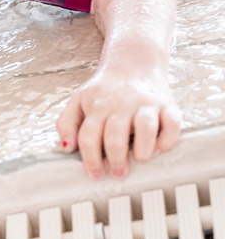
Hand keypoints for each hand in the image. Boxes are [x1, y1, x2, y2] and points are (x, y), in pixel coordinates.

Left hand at [56, 68, 180, 180]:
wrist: (132, 63)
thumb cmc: (104, 90)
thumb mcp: (79, 100)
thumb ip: (67, 122)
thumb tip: (66, 147)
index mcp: (96, 106)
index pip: (88, 135)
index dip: (90, 159)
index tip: (95, 175)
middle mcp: (120, 104)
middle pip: (115, 134)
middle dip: (116, 158)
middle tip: (118, 173)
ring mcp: (144, 104)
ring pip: (144, 126)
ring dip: (143, 147)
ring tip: (140, 159)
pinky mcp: (166, 105)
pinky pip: (172, 123)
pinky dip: (168, 137)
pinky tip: (161, 146)